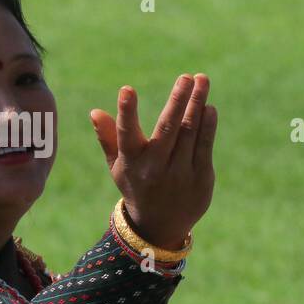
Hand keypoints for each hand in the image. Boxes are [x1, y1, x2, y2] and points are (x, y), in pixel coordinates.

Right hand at [89, 74, 217, 249]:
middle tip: (186, 77)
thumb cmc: (136, 186)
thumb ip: (108, 138)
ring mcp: (179, 174)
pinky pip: (204, 146)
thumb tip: (95, 111)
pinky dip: (207, 126)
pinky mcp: (200, 179)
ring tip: (202, 80)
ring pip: (189, 134)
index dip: (126, 112)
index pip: (126, 134)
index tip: (126, 89)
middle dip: (177, 101)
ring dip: (197, 105)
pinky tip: (209, 107)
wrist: (160, 226)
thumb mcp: (118, 166)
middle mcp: (155, 168)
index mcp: (131, 163)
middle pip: (167, 129)